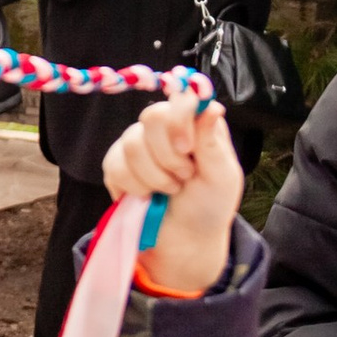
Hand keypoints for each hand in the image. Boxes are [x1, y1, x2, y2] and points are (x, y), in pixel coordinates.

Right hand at [103, 95, 242, 300]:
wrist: (184, 239)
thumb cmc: (209, 205)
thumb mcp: (222, 176)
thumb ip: (212, 141)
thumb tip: (211, 105)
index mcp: (194, 122)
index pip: (180, 97)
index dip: (179, 119)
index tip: (187, 149)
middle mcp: (165, 126)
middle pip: (152, 117)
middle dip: (169, 157)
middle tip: (184, 178)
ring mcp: (137, 143)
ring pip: (132, 144)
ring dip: (155, 178)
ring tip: (170, 190)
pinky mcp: (116, 164)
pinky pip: (115, 165)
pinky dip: (135, 187)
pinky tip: (149, 196)